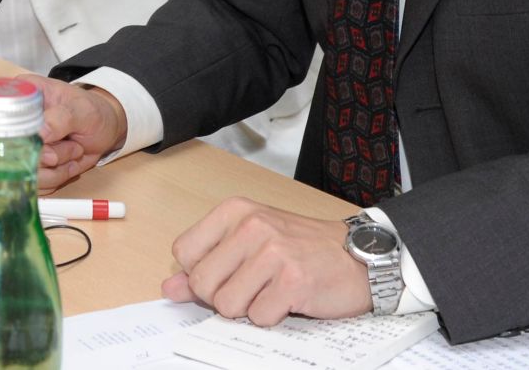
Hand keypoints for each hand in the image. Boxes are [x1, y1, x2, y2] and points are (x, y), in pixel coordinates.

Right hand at [16, 75, 127, 190]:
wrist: (103, 129)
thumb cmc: (91, 112)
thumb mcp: (83, 110)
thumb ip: (62, 119)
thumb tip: (39, 134)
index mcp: (22, 95)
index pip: (1, 116)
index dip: (18, 134)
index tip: (44, 140)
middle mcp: (14, 121)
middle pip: (11, 150)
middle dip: (46, 157)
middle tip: (74, 147)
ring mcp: (20, 145)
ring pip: (24, 170)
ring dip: (56, 169)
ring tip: (74, 151)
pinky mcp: (27, 165)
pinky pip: (35, 183)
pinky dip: (56, 178)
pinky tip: (69, 164)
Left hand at [163, 198, 371, 325]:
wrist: (359, 257)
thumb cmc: (302, 250)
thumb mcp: (250, 245)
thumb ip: (207, 264)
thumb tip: (169, 288)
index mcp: (235, 211)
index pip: (183, 253)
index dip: (200, 273)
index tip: (225, 273)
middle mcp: (252, 226)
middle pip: (202, 283)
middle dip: (223, 297)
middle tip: (253, 287)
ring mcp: (273, 252)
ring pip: (227, 304)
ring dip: (249, 309)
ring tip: (271, 291)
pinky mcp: (293, 280)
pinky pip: (258, 317)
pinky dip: (272, 317)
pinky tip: (289, 299)